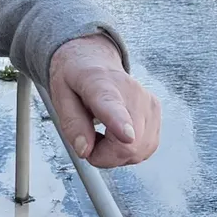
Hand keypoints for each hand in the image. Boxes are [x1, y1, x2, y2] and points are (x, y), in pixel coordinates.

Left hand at [49, 34, 160, 168]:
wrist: (94, 61)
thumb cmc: (76, 78)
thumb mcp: (60, 97)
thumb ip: (72, 124)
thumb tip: (85, 150)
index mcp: (99, 83)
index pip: (111, 104)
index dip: (120, 123)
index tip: (126, 136)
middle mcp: (131, 90)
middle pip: (129, 142)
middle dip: (105, 155)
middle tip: (88, 141)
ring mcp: (147, 101)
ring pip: (139, 150)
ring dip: (116, 154)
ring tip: (102, 134)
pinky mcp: (155, 112)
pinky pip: (145, 148)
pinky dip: (129, 151)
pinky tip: (116, 136)